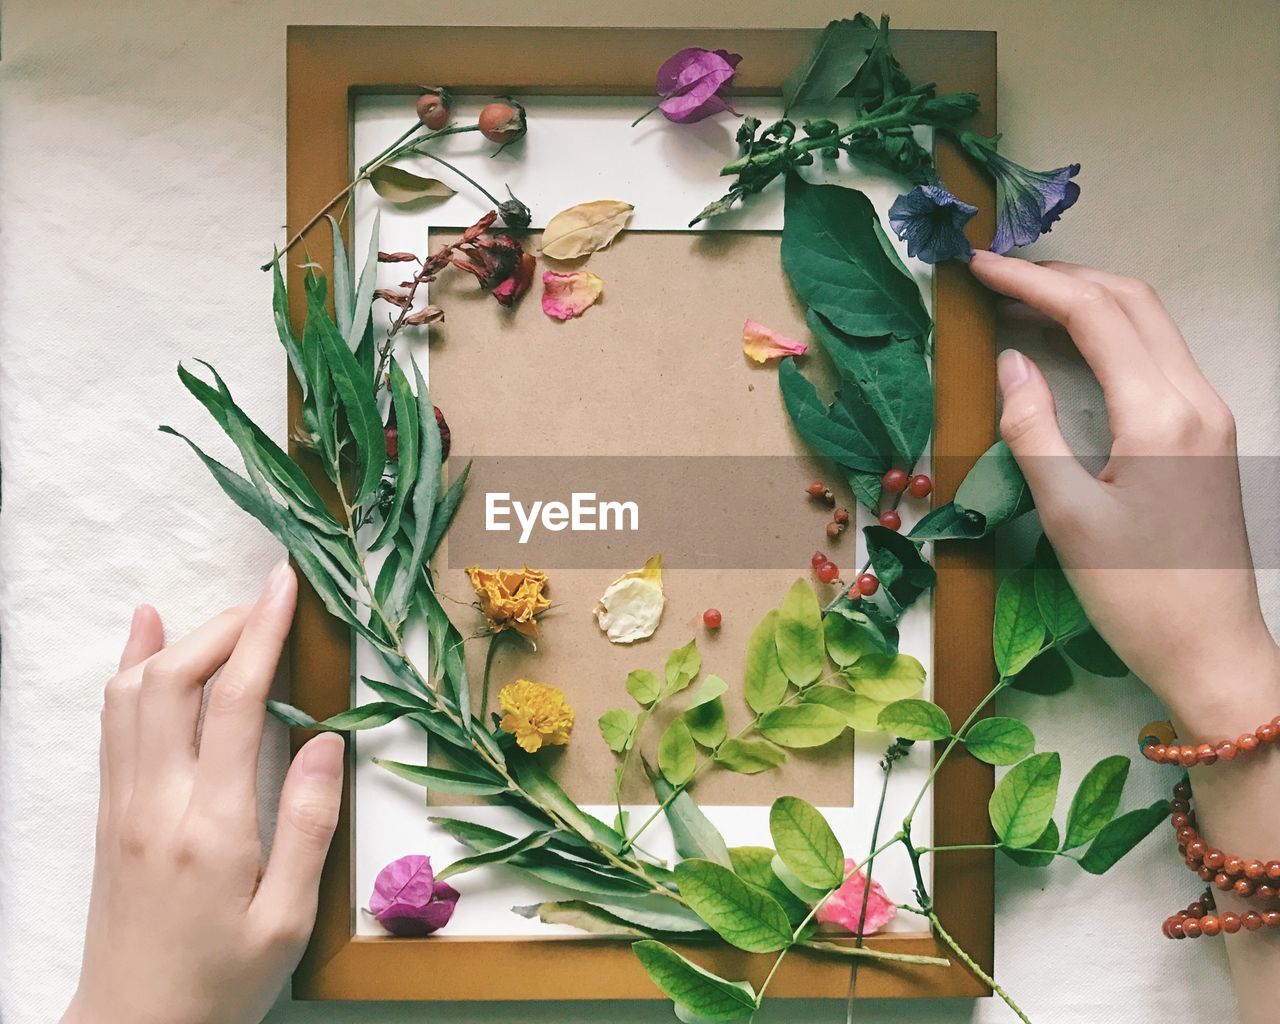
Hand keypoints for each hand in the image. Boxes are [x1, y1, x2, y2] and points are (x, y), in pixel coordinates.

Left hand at [63, 563, 344, 1023]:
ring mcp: (123, 804)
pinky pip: (112, 722)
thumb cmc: (221, 983)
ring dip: (178, 640)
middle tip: (269, 600)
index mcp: (213, 826)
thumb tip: (327, 740)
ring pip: (133, 693)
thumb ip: (310, 825)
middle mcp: (157, 802)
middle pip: (175, 680)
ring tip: (222, 611)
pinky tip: (145, 635)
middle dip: (223, 626)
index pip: (237, 703)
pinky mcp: (108, 813)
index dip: (261, 634)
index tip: (284, 586)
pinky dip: (129, 668)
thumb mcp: (288, 920)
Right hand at [968, 251, 1279, 734]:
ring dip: (1088, 297)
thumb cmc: (1135, 594)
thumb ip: (1035, 431)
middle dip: (1063, 275)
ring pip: (1149, 321)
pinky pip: (1157, 353)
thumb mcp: (1068, 517)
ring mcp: (1208, 413)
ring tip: (1023, 299)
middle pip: (1131, 300)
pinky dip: (1110, 330)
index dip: (1033, 282)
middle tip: (997, 276)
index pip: (1096, 315)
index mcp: (1159, 415)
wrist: (1210, 648)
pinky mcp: (1206, 432)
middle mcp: (1194, 398)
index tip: (978, 267)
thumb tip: (1010, 361)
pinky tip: (1070, 344)